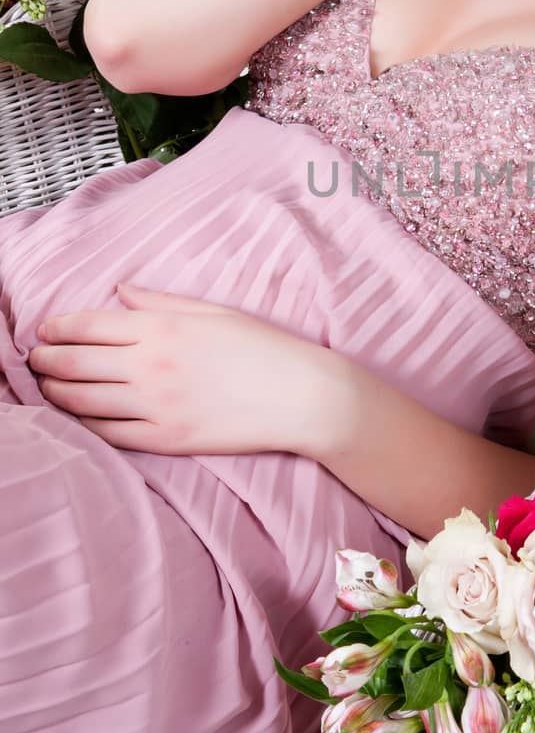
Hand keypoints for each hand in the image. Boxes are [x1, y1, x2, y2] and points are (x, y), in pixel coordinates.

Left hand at [27, 281, 358, 456]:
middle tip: (36, 360)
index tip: (45, 331)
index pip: (89, 326)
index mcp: (162, 328)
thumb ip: (161, 302)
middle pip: (76, 363)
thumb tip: (121, 292)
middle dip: (47, 361)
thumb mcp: (214, 312)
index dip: (58, 328)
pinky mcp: (166, 439)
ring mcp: (156, 406)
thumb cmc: (263, 348)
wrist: (300, 396)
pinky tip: (76, 419)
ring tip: (47, 388)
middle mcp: (151, 366)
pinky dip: (84, 426)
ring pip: (84, 401)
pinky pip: (110, 434)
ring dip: (56, 393)